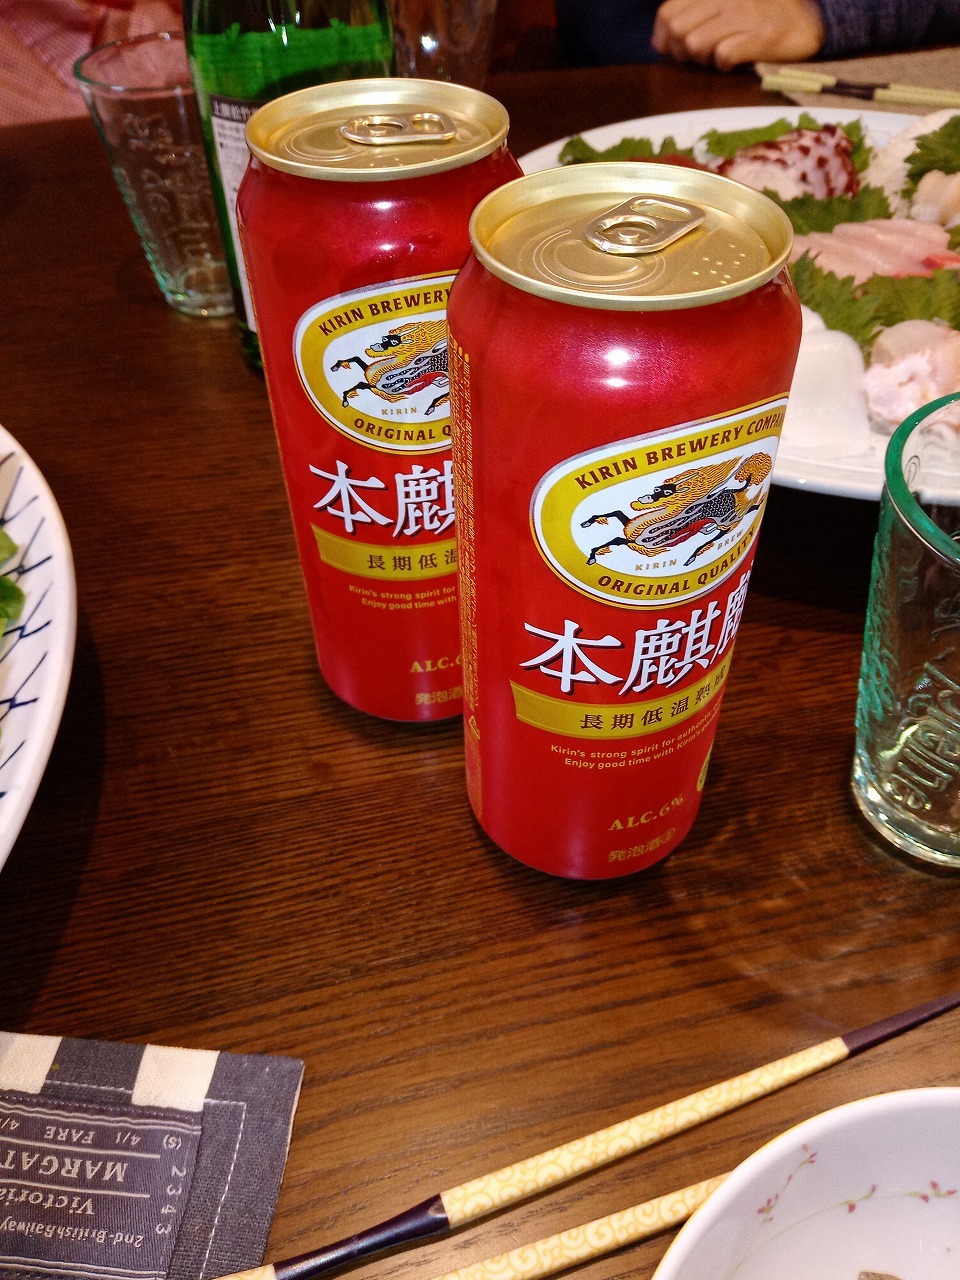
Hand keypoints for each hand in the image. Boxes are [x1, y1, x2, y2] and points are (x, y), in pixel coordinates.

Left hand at [652, 0, 825, 69]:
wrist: (809, 17)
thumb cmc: (761, 13)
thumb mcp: (725, 3)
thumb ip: (694, 12)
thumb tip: (662, 40)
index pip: (667, 12)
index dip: (664, 37)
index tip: (674, 48)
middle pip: (676, 30)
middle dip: (681, 51)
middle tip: (699, 56)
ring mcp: (744, 14)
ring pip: (694, 43)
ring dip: (701, 59)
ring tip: (717, 56)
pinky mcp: (762, 35)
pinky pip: (724, 55)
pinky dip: (724, 64)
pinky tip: (734, 61)